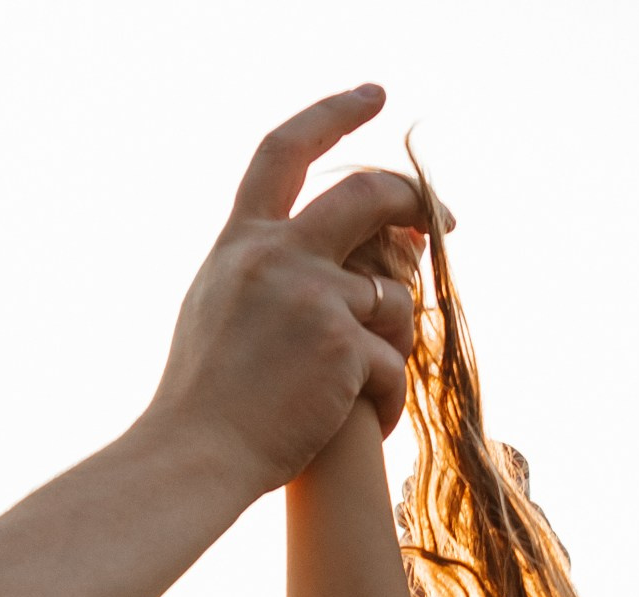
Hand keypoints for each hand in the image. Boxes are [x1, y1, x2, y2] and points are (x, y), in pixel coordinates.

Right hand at [146, 86, 425, 499]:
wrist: (194, 458)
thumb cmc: (201, 406)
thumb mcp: (212, 311)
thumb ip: (255, 272)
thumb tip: (299, 248)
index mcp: (242, 243)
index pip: (286, 151)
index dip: (331, 114)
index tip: (373, 96)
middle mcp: (280, 256)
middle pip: (366, 195)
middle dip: (414, 199)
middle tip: (443, 221)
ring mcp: (315, 298)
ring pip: (394, 300)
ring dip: (393, 344)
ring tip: (368, 390)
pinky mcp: (345, 348)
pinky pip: (393, 366)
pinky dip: (389, 401)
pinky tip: (372, 425)